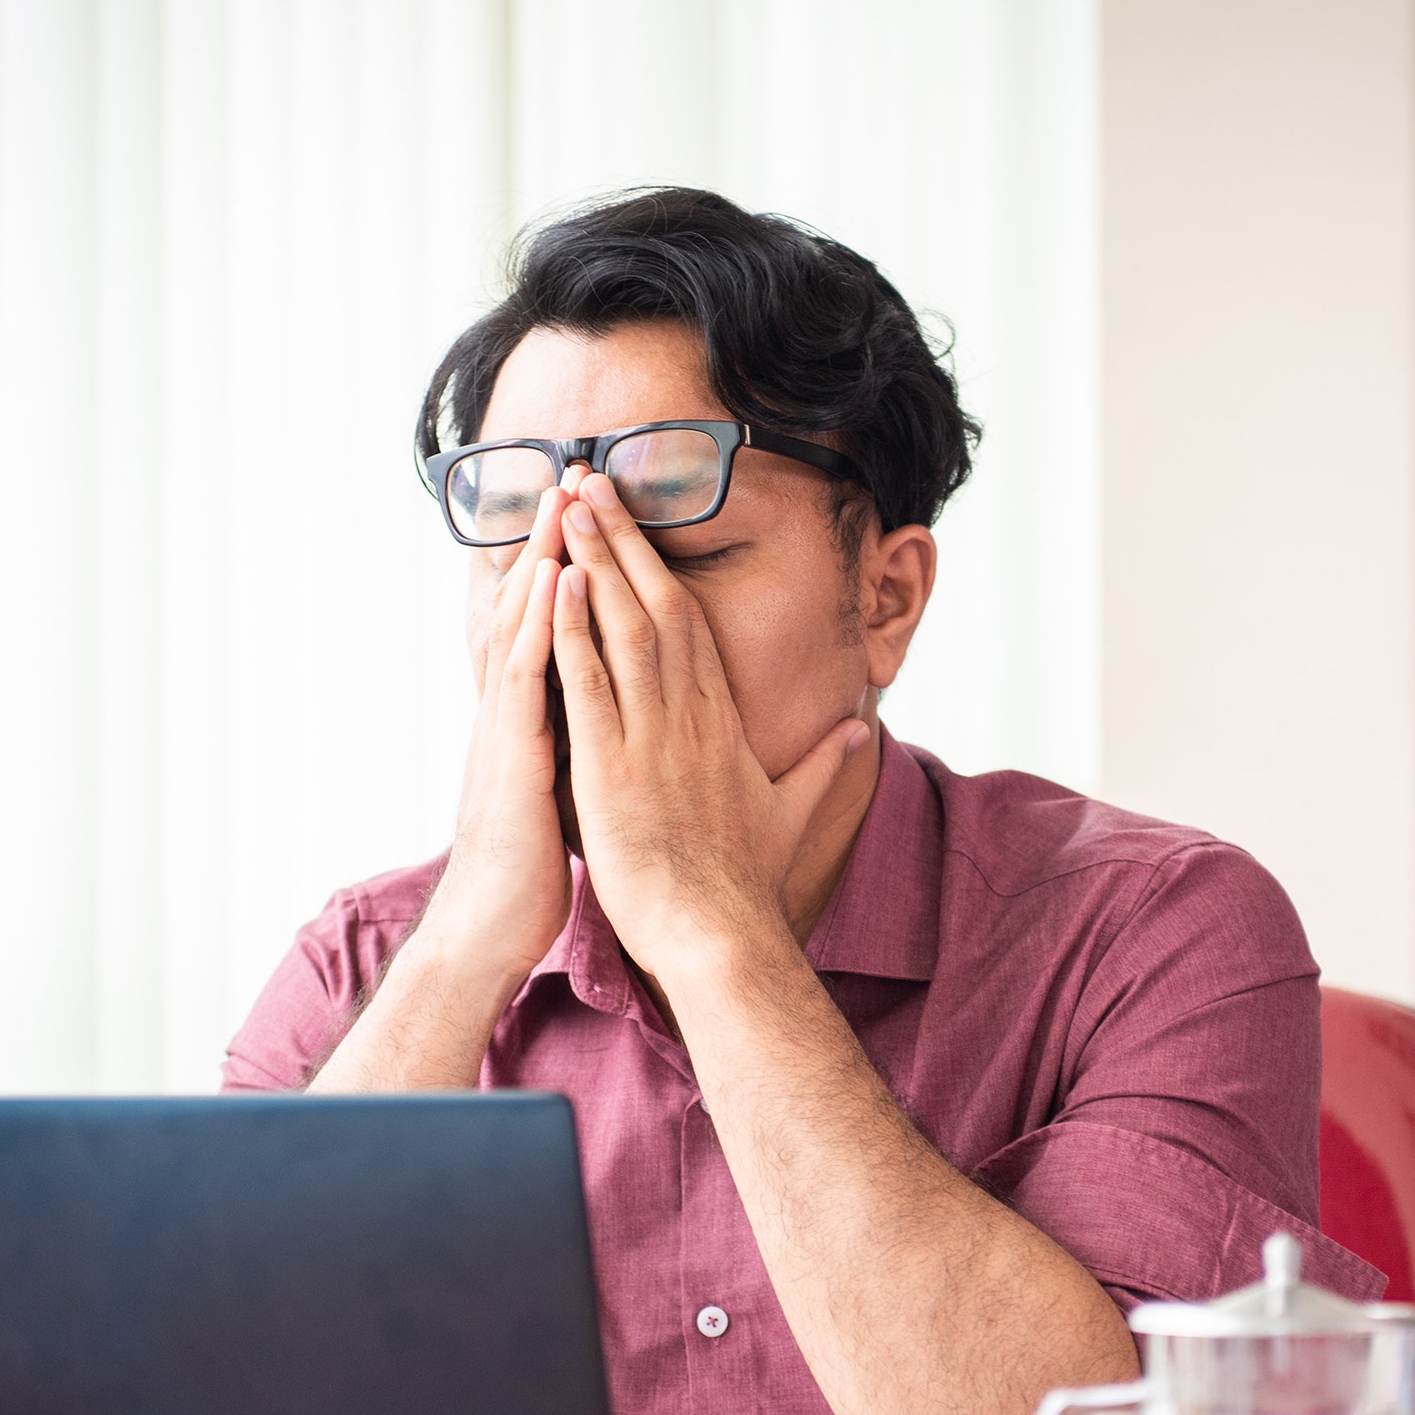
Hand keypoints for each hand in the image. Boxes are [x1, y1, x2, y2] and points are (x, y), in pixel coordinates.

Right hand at [419, 485, 575, 997]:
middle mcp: (513, 714)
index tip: (591, 520)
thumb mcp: (558, 798)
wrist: (490, 929)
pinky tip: (553, 580)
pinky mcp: (512, 756)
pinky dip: (536, 625)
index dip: (568, 573)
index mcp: (532, 722)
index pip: (549, 631)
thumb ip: (569, 754)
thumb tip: (595, 731)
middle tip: (571, 477)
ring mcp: (507, 730)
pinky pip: (525, 679)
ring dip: (541, 562)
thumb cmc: (529, 872)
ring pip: (523, 629)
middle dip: (551, 545)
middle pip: (530, 613)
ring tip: (560, 502)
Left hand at [550, 475, 866, 981]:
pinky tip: (554, 583)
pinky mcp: (612, 768)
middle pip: (657, 606)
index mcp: (721, 723)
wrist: (721, 936)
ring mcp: (651, 739)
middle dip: (624, 538)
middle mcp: (689, 718)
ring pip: (622, 629)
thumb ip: (822, 767)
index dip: (660, 566)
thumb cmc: (748, 885)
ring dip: (594, 562)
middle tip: (591, 477)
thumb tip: (860, 731)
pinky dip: (571, 631)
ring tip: (568, 503)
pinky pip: (589, 685)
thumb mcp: (792, 814)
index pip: (691, 625)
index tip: (636, 520)